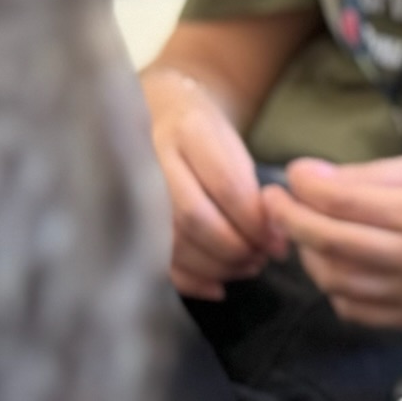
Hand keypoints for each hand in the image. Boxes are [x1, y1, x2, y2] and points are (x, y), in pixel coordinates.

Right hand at [143, 68, 284, 299]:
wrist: (152, 114)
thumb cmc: (201, 131)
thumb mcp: (229, 141)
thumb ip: (249, 185)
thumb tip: (274, 237)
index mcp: (190, 131)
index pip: (227, 186)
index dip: (256, 221)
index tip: (279, 241)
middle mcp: (153, 161)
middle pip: (196, 219)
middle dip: (236, 247)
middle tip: (262, 258)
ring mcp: (129, 191)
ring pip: (175, 243)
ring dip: (217, 266)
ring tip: (247, 267)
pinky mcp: (122, 221)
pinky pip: (154, 260)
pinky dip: (189, 280)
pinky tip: (217, 286)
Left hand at [263, 154, 401, 330]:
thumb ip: (377, 174)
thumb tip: (314, 176)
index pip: (341, 201)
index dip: (304, 187)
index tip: (290, 174)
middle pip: (326, 242)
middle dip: (289, 219)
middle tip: (275, 201)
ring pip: (332, 280)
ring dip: (310, 254)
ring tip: (312, 231)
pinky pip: (353, 309)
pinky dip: (335, 287)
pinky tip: (341, 263)